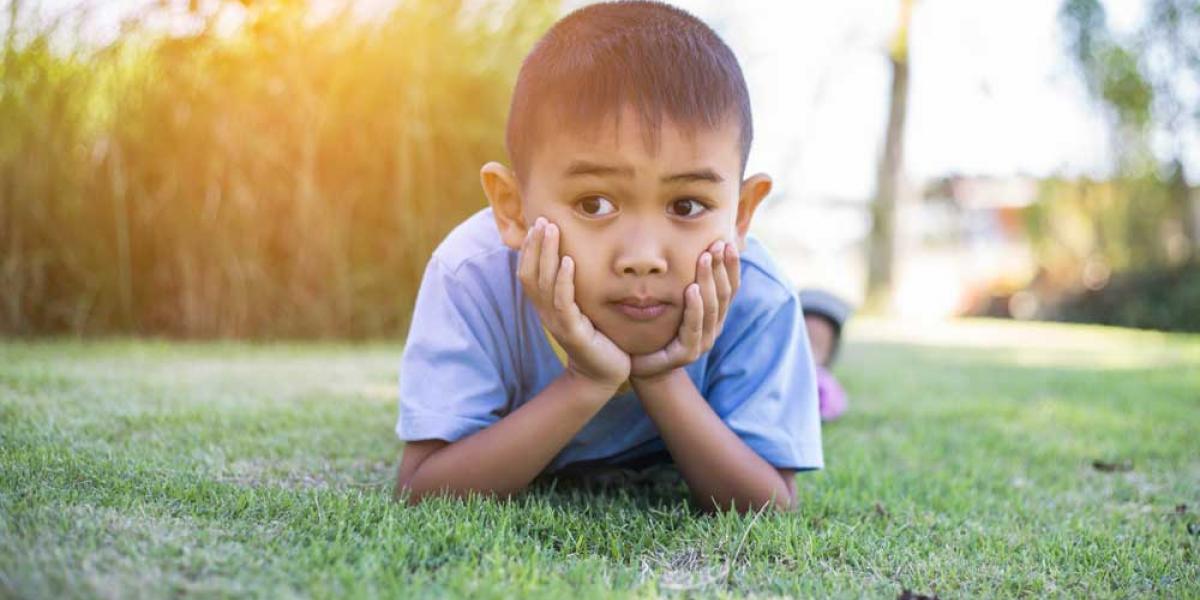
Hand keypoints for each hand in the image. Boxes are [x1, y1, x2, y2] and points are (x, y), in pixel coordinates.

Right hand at [518, 217, 630, 390]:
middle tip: (543, 219)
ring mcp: (557, 322)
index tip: (537, 223)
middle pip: (531, 273)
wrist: (604, 373)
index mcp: (545, 305)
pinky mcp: (573, 332)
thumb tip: (573, 257)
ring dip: (548, 254)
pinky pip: (564, 302)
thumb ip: (572, 286)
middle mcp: (545, 312)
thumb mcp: (581, 308)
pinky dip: (565, 280)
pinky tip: (570, 261)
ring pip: (545, 283)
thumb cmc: (596, 337)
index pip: (528, 271)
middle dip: (535, 244)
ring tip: (552, 230)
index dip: (529, 248)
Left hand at [630, 240, 739, 380]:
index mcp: (713, 314)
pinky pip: (694, 326)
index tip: (729, 241)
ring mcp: (702, 341)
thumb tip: (690, 247)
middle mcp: (713, 327)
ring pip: (711, 307)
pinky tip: (692, 289)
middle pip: (723, 294)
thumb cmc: (656, 330)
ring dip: (709, 280)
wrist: (642, 366)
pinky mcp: (688, 353)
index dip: (731, 266)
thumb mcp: (672, 303)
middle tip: (717, 244)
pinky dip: (694, 306)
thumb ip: (684, 282)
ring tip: (705, 258)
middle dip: (721, 267)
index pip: (729, 287)